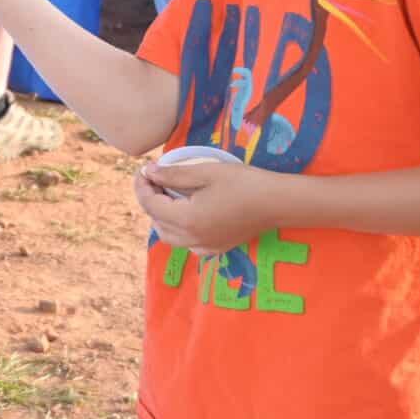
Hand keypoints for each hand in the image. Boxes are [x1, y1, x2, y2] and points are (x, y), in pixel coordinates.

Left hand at [134, 152, 278, 251]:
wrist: (277, 203)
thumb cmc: (243, 183)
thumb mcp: (205, 172)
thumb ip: (173, 174)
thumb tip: (148, 172)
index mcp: (187, 220)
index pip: (151, 205)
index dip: (142, 186)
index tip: (142, 170)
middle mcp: (192, 240)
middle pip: (157, 223)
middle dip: (151, 201)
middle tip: (155, 179)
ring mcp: (205, 247)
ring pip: (170, 237)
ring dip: (162, 217)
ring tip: (168, 194)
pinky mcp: (217, 248)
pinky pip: (188, 244)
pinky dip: (180, 230)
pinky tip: (188, 214)